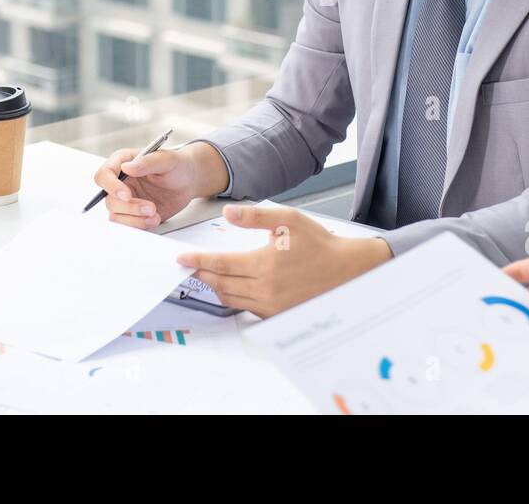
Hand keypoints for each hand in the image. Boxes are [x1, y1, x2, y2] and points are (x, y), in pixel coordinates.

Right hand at [93, 141, 228, 228]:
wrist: (189, 181)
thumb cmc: (178, 165)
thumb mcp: (167, 159)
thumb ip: (148, 162)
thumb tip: (127, 167)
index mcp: (123, 162)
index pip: (104, 175)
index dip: (111, 186)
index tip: (127, 195)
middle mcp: (121, 182)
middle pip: (109, 199)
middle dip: (129, 207)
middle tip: (150, 208)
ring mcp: (126, 199)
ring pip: (116, 215)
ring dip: (134, 218)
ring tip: (155, 214)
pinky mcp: (134, 213)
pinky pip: (128, 224)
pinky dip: (140, 224)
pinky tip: (155, 219)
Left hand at [175, 205, 391, 317]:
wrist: (346, 271)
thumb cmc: (319, 244)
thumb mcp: (288, 220)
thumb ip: (255, 217)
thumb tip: (228, 213)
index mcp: (265, 264)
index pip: (221, 264)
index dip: (198, 261)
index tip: (183, 258)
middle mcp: (265, 289)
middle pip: (221, 284)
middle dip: (202, 274)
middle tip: (189, 266)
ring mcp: (271, 306)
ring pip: (231, 299)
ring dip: (215, 287)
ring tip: (206, 274)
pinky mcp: (276, 315)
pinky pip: (246, 308)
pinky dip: (233, 297)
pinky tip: (230, 287)